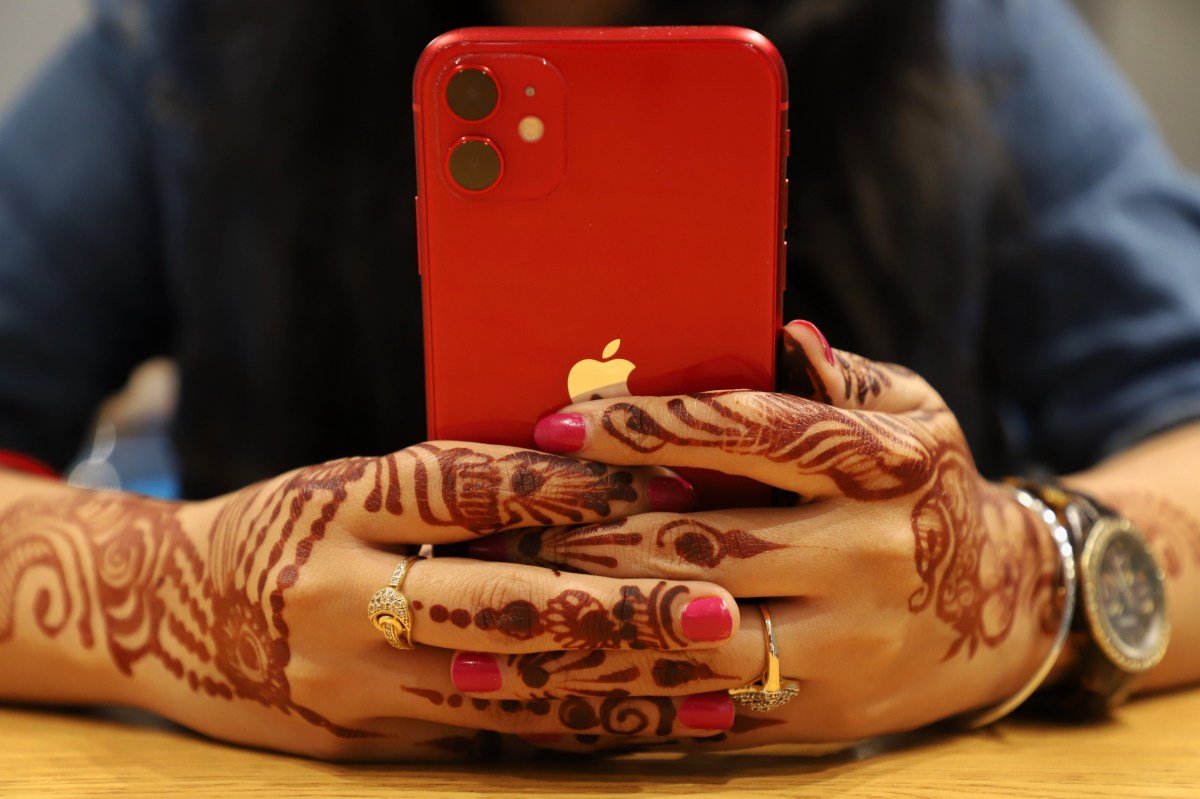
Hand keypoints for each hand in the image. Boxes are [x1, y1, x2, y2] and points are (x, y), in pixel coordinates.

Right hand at [0, 441, 739, 759]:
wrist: (160, 614)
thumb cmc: (283, 525)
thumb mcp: (349, 483)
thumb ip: (453, 485)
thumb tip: (592, 474)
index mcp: (342, 502)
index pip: (468, 489)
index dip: (568, 487)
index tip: (666, 480)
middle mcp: (340, 591)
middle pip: (497, 603)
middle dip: (617, 612)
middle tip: (719, 610)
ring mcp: (347, 678)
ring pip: (504, 687)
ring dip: (618, 689)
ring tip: (716, 689)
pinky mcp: (359, 736)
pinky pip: (481, 736)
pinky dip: (570, 730)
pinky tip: (646, 729)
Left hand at [446, 321, 1062, 749]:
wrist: (1011, 612)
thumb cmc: (936, 491)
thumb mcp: (916, 415)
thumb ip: (845, 377)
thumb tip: (780, 330)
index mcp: (881, 467)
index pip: (748, 433)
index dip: (648, 428)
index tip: (558, 425)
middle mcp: (866, 556)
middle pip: (704, 541)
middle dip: (595, 531)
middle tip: (507, 520)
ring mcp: (845, 643)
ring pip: (695, 635)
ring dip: (596, 622)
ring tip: (508, 611)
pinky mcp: (824, 710)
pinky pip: (711, 707)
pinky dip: (632, 696)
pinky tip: (561, 688)